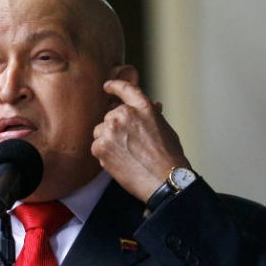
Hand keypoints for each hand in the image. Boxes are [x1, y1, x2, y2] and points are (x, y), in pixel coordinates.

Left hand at [91, 80, 190, 202]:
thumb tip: (154, 105)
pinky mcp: (101, 146)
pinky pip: (96, 146)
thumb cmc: (169, 157)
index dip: (114, 86)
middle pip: (109, 116)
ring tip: (126, 155)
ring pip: (100, 131)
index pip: (125, 89)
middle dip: (116, 128)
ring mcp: (111, 129)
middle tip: (129, 146)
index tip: (107, 86)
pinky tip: (119, 162)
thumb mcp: (165, 128)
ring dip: (108, 140)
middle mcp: (124, 114)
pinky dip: (104, 154)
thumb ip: (152, 115)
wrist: (164, 179)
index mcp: (142, 106)